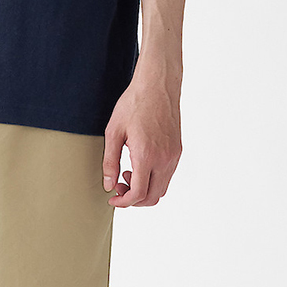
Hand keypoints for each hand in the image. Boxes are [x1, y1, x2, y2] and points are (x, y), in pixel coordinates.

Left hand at [102, 79, 181, 206]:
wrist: (158, 84)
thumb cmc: (134, 104)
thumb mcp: (113, 132)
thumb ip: (110, 162)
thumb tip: (108, 185)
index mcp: (146, 156)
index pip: (138, 194)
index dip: (123, 202)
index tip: (113, 199)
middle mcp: (164, 159)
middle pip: (152, 197)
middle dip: (133, 200)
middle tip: (118, 187)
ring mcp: (173, 156)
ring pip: (161, 189)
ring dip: (144, 190)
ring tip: (127, 174)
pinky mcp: (177, 151)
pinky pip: (166, 176)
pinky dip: (153, 180)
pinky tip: (139, 166)